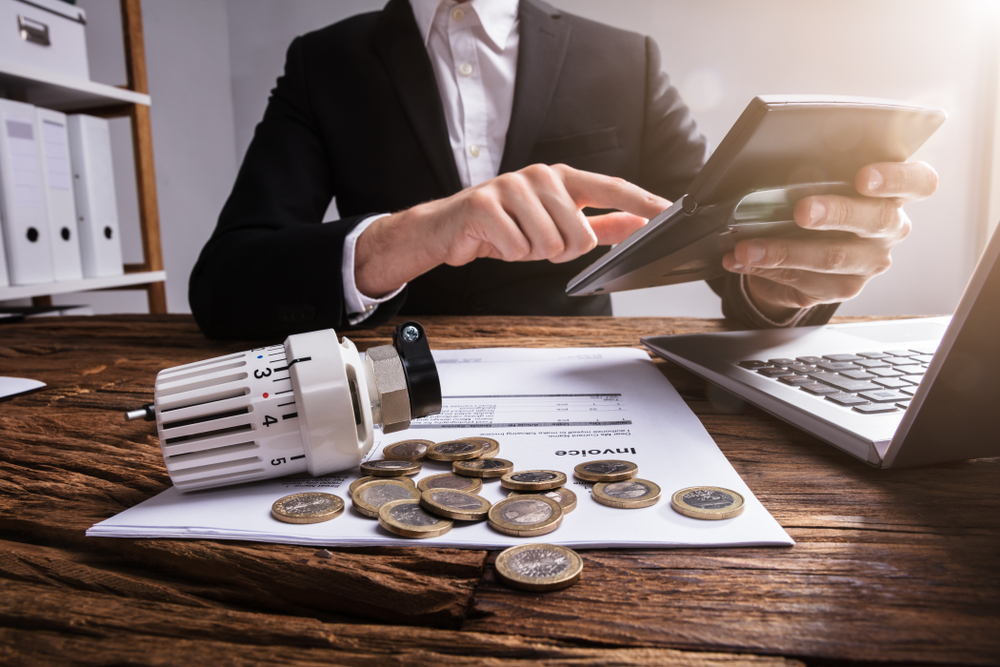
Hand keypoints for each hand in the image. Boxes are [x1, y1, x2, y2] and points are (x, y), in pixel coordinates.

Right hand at [355, 163, 668, 297]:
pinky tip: (496, 240)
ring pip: (548, 244)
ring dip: (530, 254)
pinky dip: (507, 253)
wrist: (450, 228)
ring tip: (514, 239)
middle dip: (558, 252)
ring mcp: (512, 185)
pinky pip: (516, 246)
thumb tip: (639, 225)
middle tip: (534, 242)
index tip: (670, 214)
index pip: (613, 188)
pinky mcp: (486, 203)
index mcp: (564, 178)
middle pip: (579, 234)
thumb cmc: (507, 225)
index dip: (643, 203)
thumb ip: (602, 225)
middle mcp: (541, 175)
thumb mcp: (557, 226)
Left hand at [722, 161, 938, 320]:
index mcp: (893, 192)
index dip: (897, 178)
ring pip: (834, 257)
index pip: (919, 182)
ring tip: (748, 246)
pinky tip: (741, 260)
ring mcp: (870, 262)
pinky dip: (766, 267)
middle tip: (802, 211)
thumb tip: (775, 164)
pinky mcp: (844, 288)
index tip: (865, 176)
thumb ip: (816, 171)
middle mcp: (890, 228)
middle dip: (836, 213)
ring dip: (785, 251)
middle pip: (877, 219)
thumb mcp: (819, 180)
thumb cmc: (816, 199)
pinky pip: (806, 280)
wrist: (804, 248)